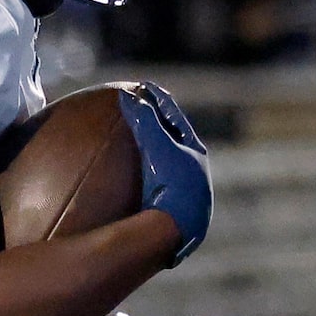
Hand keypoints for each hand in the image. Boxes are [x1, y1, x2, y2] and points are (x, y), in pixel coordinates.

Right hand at [116, 82, 211, 262]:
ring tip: (128, 140)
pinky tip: (120, 180)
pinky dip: (137, 175)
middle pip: (172, 138)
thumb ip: (145, 121)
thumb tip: (126, 95)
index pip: (174, 117)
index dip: (158, 99)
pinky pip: (151, 185)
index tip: (142, 85)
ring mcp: (181, 193)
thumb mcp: (159, 147)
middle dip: (155, 122)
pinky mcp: (168, 213)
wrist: (178, 230)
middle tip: (138, 107)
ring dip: (147, 150)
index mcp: (195, 153)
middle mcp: (193, 172)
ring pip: (163, 163)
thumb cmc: (172, 185)